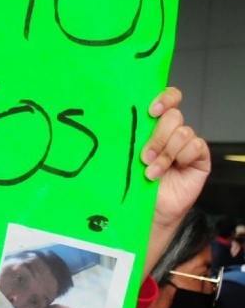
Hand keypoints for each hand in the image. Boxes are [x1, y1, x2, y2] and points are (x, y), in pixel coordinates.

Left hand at [141, 87, 210, 272]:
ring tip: (152, 170)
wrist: (146, 210)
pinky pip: (196, 146)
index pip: (168, 98)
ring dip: (165, 151)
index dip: (164, 97)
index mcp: (153, 124)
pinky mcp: (199, 158)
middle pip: (173, 116)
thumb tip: (109, 119)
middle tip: (144, 156)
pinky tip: (171, 170)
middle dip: (157, 136)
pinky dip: (181, 157)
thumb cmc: (132, 181)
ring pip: (182, 132)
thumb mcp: (126, 155)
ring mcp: (186, 144)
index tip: (150, 110)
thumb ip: (127, 136)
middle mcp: (171, 131)